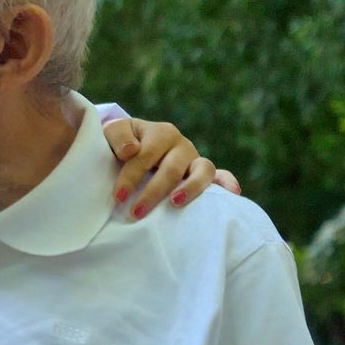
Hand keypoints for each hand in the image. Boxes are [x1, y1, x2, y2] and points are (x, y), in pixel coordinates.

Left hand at [102, 118, 241, 218]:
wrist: (132, 144)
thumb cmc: (121, 143)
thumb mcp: (113, 133)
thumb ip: (118, 136)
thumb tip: (132, 150)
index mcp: (161, 132)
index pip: (146, 155)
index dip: (131, 176)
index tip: (118, 196)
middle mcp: (182, 145)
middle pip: (172, 168)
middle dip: (153, 191)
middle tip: (136, 212)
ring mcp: (195, 159)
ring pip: (203, 170)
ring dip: (191, 188)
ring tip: (175, 203)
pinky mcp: (203, 173)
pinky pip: (220, 176)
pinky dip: (227, 182)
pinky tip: (232, 194)